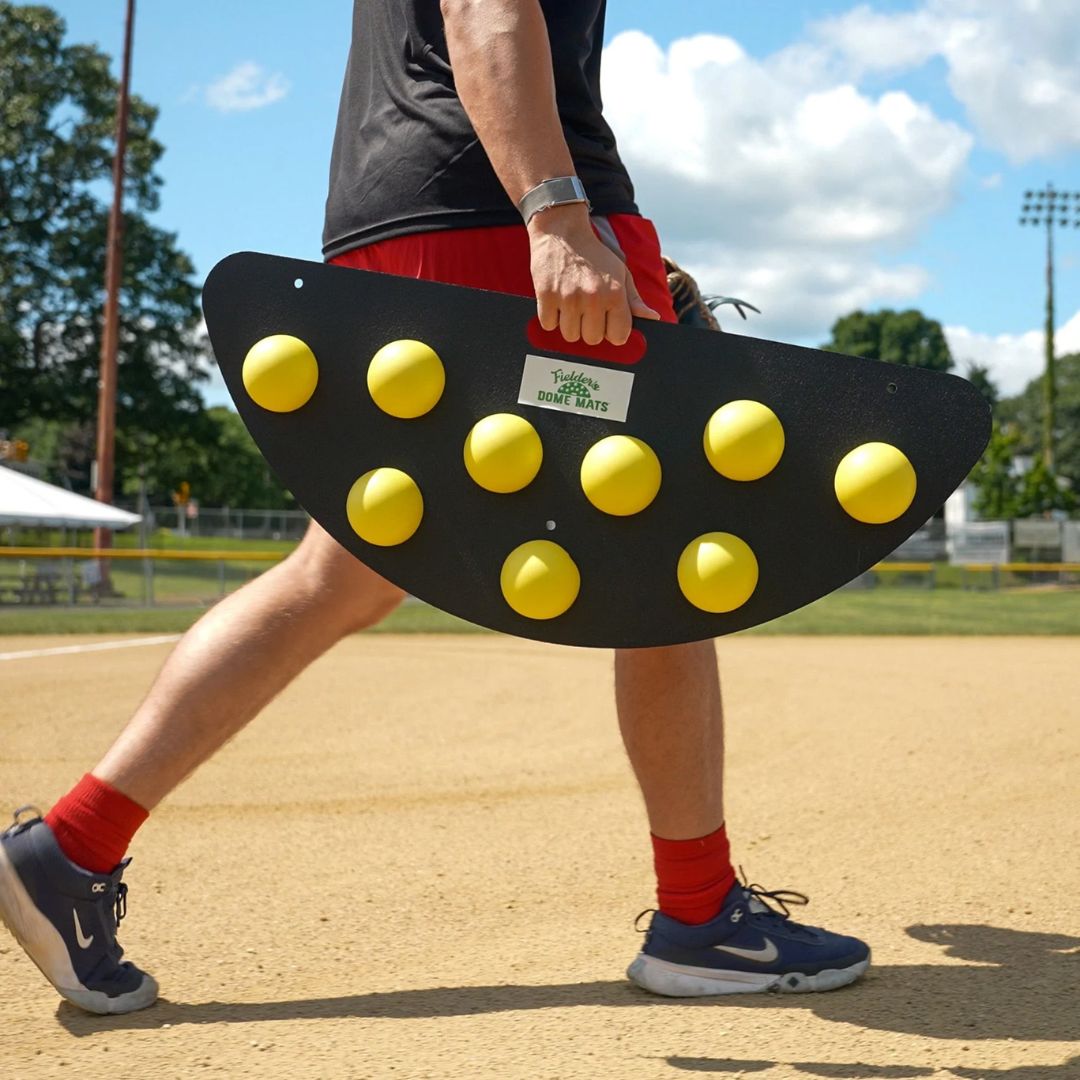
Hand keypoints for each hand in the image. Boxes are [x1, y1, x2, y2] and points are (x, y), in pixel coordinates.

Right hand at [527, 204, 659, 345]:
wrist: (562, 231)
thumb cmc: (594, 255)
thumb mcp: (620, 273)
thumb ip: (635, 300)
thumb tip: (652, 318)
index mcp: (615, 294)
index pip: (618, 336)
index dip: (612, 331)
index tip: (606, 321)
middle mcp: (593, 298)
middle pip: (592, 339)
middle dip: (589, 328)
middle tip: (586, 310)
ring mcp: (568, 298)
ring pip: (570, 335)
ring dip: (569, 324)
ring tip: (571, 304)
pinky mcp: (546, 296)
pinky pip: (549, 325)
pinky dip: (551, 317)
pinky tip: (556, 301)